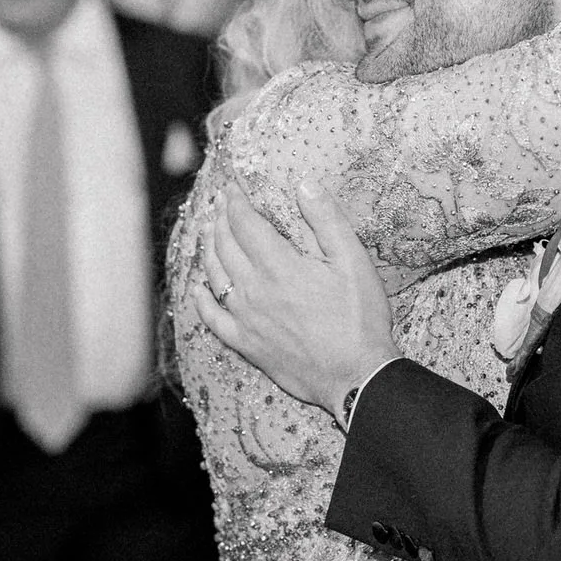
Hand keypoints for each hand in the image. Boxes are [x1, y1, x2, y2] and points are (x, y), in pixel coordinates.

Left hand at [194, 181, 399, 415]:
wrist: (356, 376)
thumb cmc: (360, 318)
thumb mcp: (354, 261)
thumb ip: (327, 220)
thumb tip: (304, 185)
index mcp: (279, 265)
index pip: (245, 223)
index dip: (235, 202)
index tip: (232, 188)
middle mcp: (254, 290)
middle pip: (224, 246)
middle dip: (220, 220)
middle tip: (220, 205)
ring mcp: (246, 319)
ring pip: (214, 276)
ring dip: (209, 250)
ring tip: (209, 234)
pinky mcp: (247, 345)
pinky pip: (213, 318)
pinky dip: (202, 300)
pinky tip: (200, 289)